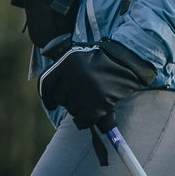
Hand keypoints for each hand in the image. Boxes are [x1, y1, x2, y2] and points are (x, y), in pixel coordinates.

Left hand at [39, 40, 157, 130]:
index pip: (47, 84)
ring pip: (72, 110)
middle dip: (70, 100)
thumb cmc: (105, 59)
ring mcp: (84, 91)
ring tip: (94, 98)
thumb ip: (66, 68)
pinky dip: (87, 120)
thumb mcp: (80, 55)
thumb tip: (52, 90)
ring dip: (81, 109)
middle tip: (84, 95)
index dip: (47, 97)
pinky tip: (95, 113)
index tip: (51, 105)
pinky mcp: (96, 104)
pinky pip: (83, 120)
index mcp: (65, 63)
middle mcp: (72, 76)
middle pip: (60, 98)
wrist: (127, 61)